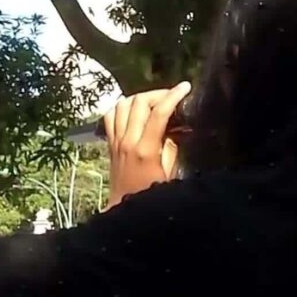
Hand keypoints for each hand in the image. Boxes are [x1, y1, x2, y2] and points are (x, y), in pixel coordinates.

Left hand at [104, 82, 190, 207]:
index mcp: (145, 149)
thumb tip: (177, 128)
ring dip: (139, 98)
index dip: (173, 96)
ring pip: (122, 104)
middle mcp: (127, 141)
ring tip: (155, 101)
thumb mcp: (169, 173)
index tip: (185, 87)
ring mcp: (115, 141)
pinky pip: (110, 116)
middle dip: (157, 93)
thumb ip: (172, 148)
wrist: (124, 208)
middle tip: (172, 96)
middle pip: (138, 102)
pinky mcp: (110, 143)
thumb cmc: (150, 195)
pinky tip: (134, 110)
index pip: (158, 113)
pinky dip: (122, 107)